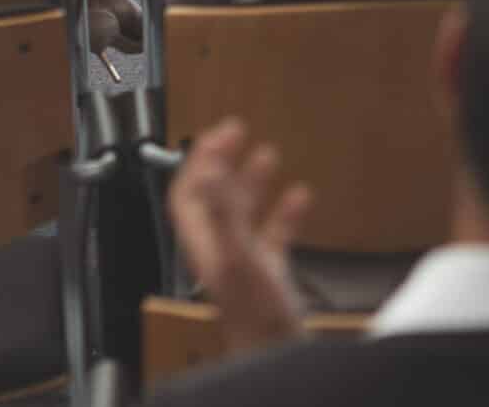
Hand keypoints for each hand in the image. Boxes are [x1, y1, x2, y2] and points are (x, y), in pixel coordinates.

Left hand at [167, 119, 309, 357]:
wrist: (276, 355)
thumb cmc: (257, 317)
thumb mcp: (240, 257)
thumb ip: (223, 215)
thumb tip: (208, 173)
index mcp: (204, 243)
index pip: (188, 193)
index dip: (199, 160)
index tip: (219, 133)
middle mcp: (219, 249)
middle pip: (212, 197)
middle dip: (222, 161)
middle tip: (236, 132)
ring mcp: (243, 261)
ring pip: (241, 212)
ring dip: (250, 181)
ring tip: (265, 155)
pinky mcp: (268, 273)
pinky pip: (274, 234)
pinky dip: (285, 212)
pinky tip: (300, 198)